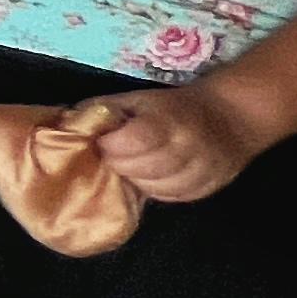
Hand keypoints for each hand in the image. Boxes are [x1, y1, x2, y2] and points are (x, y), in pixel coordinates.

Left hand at [77, 83, 260, 203]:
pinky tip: (152, 179)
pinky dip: (159, 191)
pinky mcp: (210, 188)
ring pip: (159, 189)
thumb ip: (104, 111)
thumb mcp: (138, 99)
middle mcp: (189, 147)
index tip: (104, 143)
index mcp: (168, 120)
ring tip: (133, 168)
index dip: (113, 146)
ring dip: (138, 181)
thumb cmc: (173, 106)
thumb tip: (66, 125)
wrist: (230, 115)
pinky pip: (176, 198)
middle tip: (115, 157)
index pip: (135, 141)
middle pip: (144, 169)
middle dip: (121, 166)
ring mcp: (203, 170)